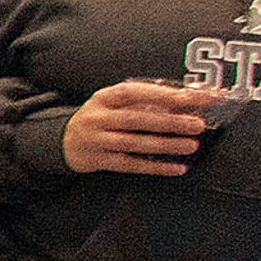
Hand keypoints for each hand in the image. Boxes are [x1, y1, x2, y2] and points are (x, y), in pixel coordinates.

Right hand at [61, 79, 218, 176]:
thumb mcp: (112, 103)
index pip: (134, 92)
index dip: (161, 95)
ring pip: (134, 143)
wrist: (63, 142)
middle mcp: (97, 118)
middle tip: (197, 124)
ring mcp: (97, 141)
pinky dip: (156, 167)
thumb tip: (184, 101)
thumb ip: (143, 101)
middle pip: (135, 119)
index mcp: (103, 98)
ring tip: (191, 145)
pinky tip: (177, 167)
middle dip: (169, 122)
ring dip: (165, 145)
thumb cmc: (99, 119)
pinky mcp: (99, 161)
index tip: (189, 97)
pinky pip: (131, 165)